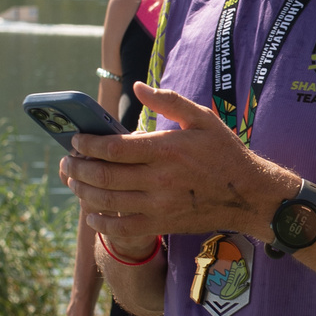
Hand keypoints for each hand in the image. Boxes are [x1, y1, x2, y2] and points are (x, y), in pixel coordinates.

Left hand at [63, 84, 293, 245]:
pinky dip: (102, 223)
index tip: (76, 141)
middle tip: (67, 161)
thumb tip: (137, 88)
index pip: (114, 147)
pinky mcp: (162, 223)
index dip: (88, 144)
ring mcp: (159, 204)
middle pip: (104, 175)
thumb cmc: (224, 152)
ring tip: (73, 182)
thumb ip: (169, 101)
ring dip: (83, 192)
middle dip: (78, 168)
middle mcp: (159, 178)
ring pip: (108, 201)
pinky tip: (92, 215)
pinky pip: (123, 228)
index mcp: (166, 149)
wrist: (248, 194)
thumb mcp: (202, 119)